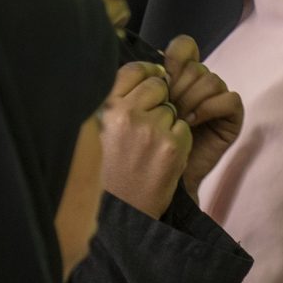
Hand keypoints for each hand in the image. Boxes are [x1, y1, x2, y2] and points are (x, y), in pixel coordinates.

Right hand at [99, 61, 190, 218]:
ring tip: (151, 148)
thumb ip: (116, 104)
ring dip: (168, 124)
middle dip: (161, 99)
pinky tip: (162, 158)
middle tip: (153, 121)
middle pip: (158, 86)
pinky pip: (184, 130)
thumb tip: (145, 78)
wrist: (120, 212)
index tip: (155, 79)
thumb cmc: (107, 172)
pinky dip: (179, 141)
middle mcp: (127, 114)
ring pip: (173, 110)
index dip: (148, 73)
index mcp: (106, 107)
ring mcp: (151, 130)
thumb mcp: (98, 132)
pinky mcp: (172, 147)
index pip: (134, 70)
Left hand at [159, 34, 242, 191]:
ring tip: (178, 117)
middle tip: (167, 107)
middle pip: (196, 66)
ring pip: (212, 80)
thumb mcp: (138, 107)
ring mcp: (217, 99)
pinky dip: (210, 108)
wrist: (159, 175)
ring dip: (192, 98)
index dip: (176, 54)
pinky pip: (229, 99)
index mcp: (179, 76)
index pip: (185, 47)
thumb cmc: (146, 143)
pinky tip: (192, 121)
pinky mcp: (231, 117)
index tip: (163, 72)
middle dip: (178, 86)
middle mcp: (200, 84)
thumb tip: (152, 61)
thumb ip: (144, 83)